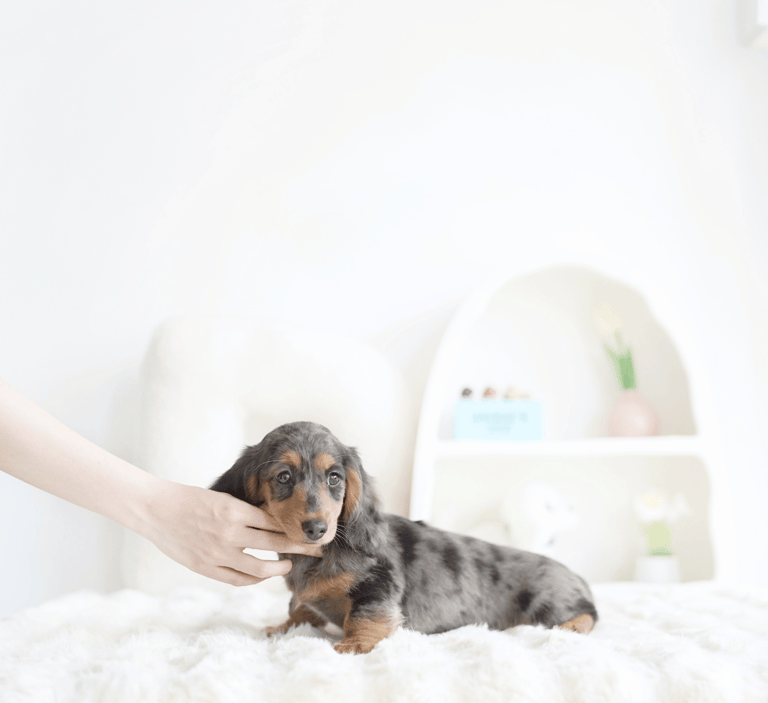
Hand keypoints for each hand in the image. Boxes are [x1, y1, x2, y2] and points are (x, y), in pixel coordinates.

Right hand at [135, 479, 322, 586]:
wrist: (156, 510)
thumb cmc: (191, 499)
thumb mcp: (223, 498)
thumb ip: (247, 511)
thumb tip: (275, 520)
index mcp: (235, 511)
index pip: (275, 523)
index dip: (296, 529)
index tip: (310, 532)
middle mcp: (229, 533)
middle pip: (275, 543)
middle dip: (300, 547)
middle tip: (318, 549)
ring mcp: (217, 553)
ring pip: (259, 567)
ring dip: (279, 568)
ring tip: (289, 565)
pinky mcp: (205, 567)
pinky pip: (237, 579)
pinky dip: (254, 579)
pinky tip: (263, 575)